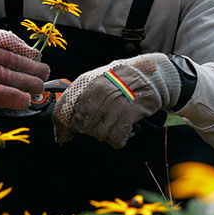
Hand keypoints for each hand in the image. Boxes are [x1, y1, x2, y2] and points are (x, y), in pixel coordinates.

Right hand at [0, 28, 49, 108]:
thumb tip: (28, 53)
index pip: (5, 41)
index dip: (24, 50)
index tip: (38, 58)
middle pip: (7, 60)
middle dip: (29, 69)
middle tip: (44, 75)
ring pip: (1, 76)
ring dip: (23, 84)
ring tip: (37, 89)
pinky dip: (8, 96)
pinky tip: (22, 101)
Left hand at [52, 53, 180, 147]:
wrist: (150, 73)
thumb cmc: (120, 80)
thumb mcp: (96, 81)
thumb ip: (80, 97)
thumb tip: (65, 124)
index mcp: (87, 82)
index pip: (64, 109)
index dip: (63, 127)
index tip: (66, 135)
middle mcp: (99, 90)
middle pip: (81, 125)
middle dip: (87, 131)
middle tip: (97, 129)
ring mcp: (116, 100)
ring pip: (99, 133)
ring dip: (104, 136)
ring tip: (111, 129)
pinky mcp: (132, 110)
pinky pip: (117, 137)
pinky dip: (118, 140)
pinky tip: (122, 133)